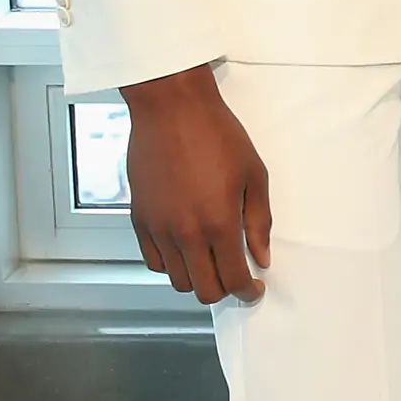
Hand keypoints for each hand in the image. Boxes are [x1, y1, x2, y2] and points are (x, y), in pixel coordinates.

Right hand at [122, 65, 269, 302]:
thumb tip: (261, 257)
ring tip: (211, 260)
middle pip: (204, 290)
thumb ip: (259, 222)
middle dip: (225, 290)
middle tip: (235, 276)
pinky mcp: (140, 219)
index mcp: (220, 223)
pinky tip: (186, 249)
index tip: (254, 287)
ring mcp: (159, 228)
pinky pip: (153, 261)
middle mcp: (186, 233)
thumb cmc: (216, 134)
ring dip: (198, 278)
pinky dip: (171, 264)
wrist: (172, 108)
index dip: (247, 291)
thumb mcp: (254, 175)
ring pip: (177, 280)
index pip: (233, 280)